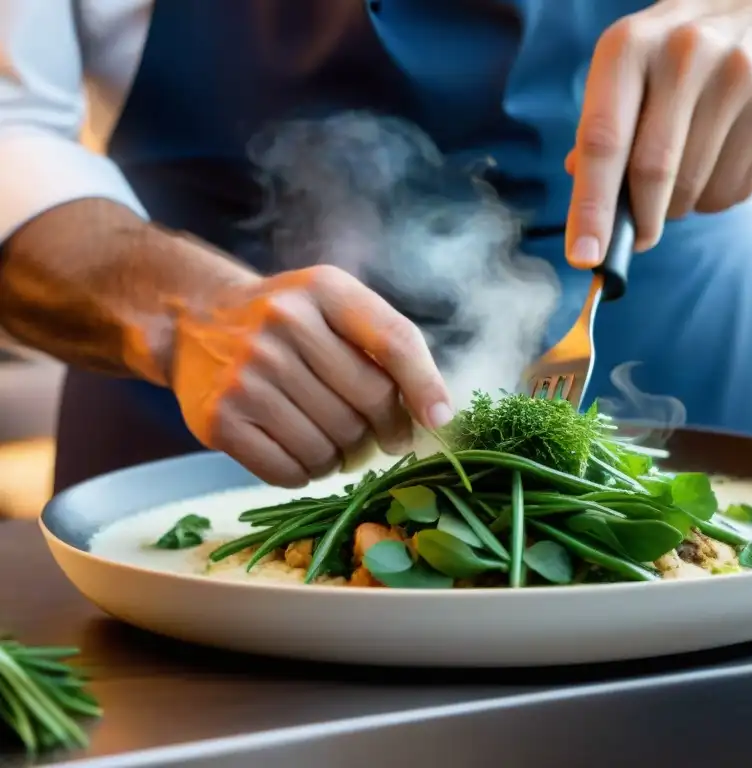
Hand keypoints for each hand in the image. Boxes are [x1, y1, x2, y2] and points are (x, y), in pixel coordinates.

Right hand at [171, 262, 451, 486]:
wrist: (194, 321)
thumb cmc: (287, 320)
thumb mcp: (336, 305)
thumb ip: (387, 343)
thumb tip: (435, 415)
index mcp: (325, 290)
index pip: (394, 341)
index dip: (425, 386)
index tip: (441, 421)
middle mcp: (283, 324)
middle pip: (369, 403)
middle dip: (383, 431)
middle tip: (378, 437)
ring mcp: (247, 374)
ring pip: (331, 445)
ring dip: (343, 457)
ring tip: (332, 441)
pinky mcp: (219, 420)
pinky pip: (290, 471)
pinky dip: (306, 473)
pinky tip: (299, 451)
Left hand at [565, 0, 751, 264]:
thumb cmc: (669, 63)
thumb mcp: (624, 76)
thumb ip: (598, 137)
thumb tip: (587, 214)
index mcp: (630, 45)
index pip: (603, 140)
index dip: (591, 207)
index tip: (585, 258)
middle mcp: (686, 51)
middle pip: (654, 171)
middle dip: (640, 220)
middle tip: (636, 236)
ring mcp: (742, 74)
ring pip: (697, 188)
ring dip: (680, 207)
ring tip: (682, 175)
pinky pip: (736, 190)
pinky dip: (716, 198)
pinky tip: (718, 161)